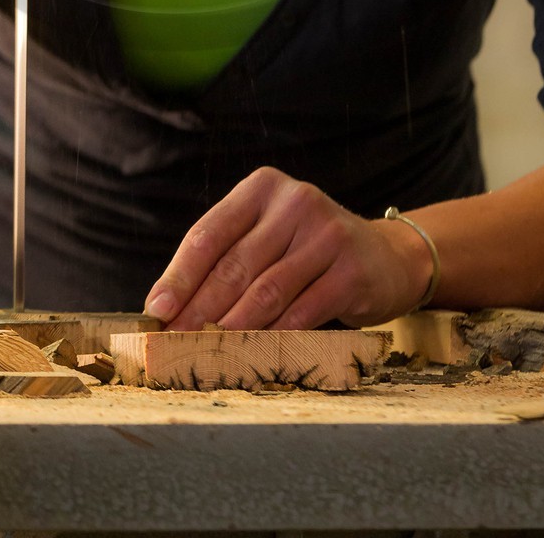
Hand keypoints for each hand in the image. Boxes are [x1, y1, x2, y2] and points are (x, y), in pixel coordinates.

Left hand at [144, 167, 433, 329]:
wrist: (386, 258)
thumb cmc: (308, 251)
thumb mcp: (269, 237)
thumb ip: (227, 260)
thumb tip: (170, 307)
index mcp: (263, 187)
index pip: (210, 233)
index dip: (179, 276)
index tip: (156, 310)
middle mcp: (296, 202)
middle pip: (235, 265)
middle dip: (199, 309)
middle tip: (175, 343)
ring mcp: (327, 234)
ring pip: (266, 291)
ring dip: (231, 329)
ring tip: (206, 353)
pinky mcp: (351, 271)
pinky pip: (302, 312)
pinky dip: (274, 338)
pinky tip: (253, 355)